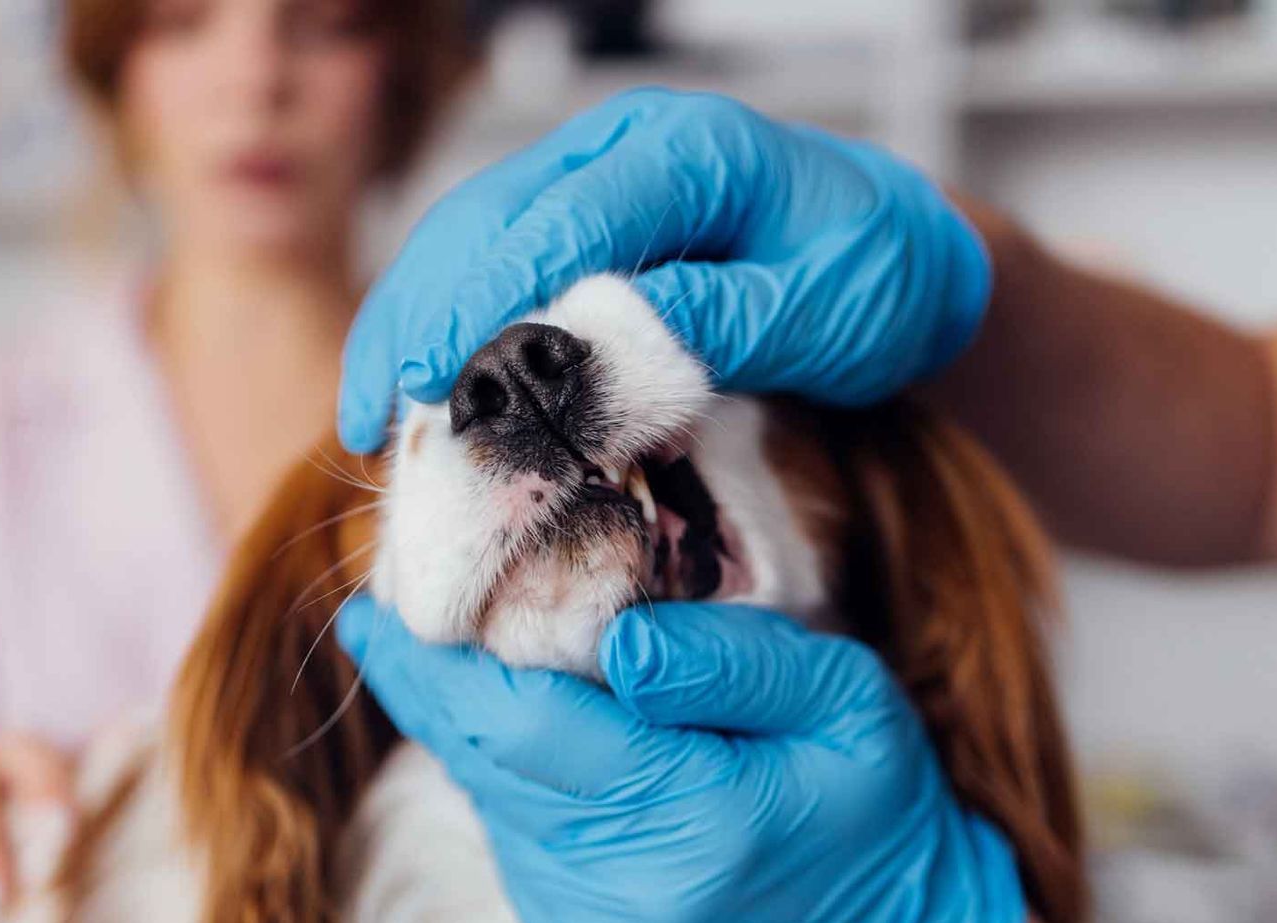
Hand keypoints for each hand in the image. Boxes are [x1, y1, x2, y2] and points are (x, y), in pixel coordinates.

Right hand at [338, 88, 990, 451]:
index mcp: (691, 152)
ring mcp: (596, 182)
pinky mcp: (582, 227)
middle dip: (420, 314)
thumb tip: (611, 343)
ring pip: (472, 239)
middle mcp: (625, 151)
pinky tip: (417, 391)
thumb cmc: (879, 281)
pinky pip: (494, 268)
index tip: (432, 374)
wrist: (905, 262)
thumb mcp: (827, 309)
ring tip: (371, 417)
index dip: (487, 298)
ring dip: (413, 323)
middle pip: (489, 219)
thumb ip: (725, 321)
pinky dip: (448, 329)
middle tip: (373, 412)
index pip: (563, 220)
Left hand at [340, 598, 1025, 922]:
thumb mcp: (847, 701)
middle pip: (494, 772)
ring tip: (518, 686)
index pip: (522, 730)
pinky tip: (575, 771)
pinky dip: (532, 804)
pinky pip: (527, 861)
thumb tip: (618, 644)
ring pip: (502, 817)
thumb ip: (735, 662)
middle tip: (410, 621)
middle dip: (446, 696)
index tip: (367, 612)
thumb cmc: (875, 807)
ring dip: (497, 748)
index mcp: (696, 828)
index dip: (434, 671)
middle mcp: (627, 907)